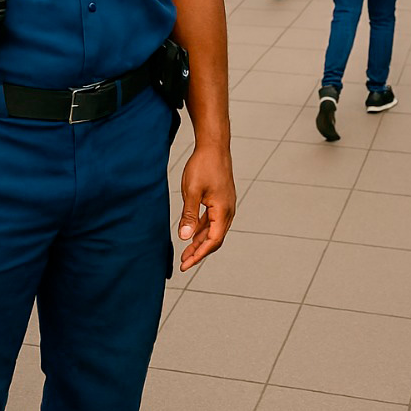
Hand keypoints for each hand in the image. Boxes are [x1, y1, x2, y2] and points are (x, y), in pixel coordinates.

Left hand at [177, 144, 235, 271]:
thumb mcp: (192, 191)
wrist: (214, 146)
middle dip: (199, 252)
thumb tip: (185, 237)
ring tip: (185, 252)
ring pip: (213, 230)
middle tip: (183, 262)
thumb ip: (189, 216)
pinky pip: (212, 220)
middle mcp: (228, 211)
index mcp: (223, 211)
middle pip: (214, 239)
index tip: (186, 265)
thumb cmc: (204, 165)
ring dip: (200, 242)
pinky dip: (202, 229)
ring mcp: (225, 206)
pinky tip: (192, 233)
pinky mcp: (220, 201)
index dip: (199, 255)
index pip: (213, 241)